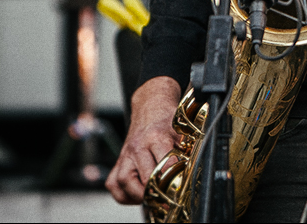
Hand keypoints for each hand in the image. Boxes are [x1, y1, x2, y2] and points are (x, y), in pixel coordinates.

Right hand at [105, 76, 181, 203]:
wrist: (151, 106)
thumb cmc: (168, 121)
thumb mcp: (183, 132)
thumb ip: (188, 152)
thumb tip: (193, 174)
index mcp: (156, 137)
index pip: (165, 166)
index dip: (174, 182)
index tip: (180, 192)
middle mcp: (137, 146)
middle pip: (144, 177)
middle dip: (157, 192)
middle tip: (167, 200)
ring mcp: (125, 154)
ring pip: (123, 182)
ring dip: (137, 195)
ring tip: (151, 197)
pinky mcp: (118, 161)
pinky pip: (113, 184)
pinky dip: (123, 194)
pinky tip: (136, 194)